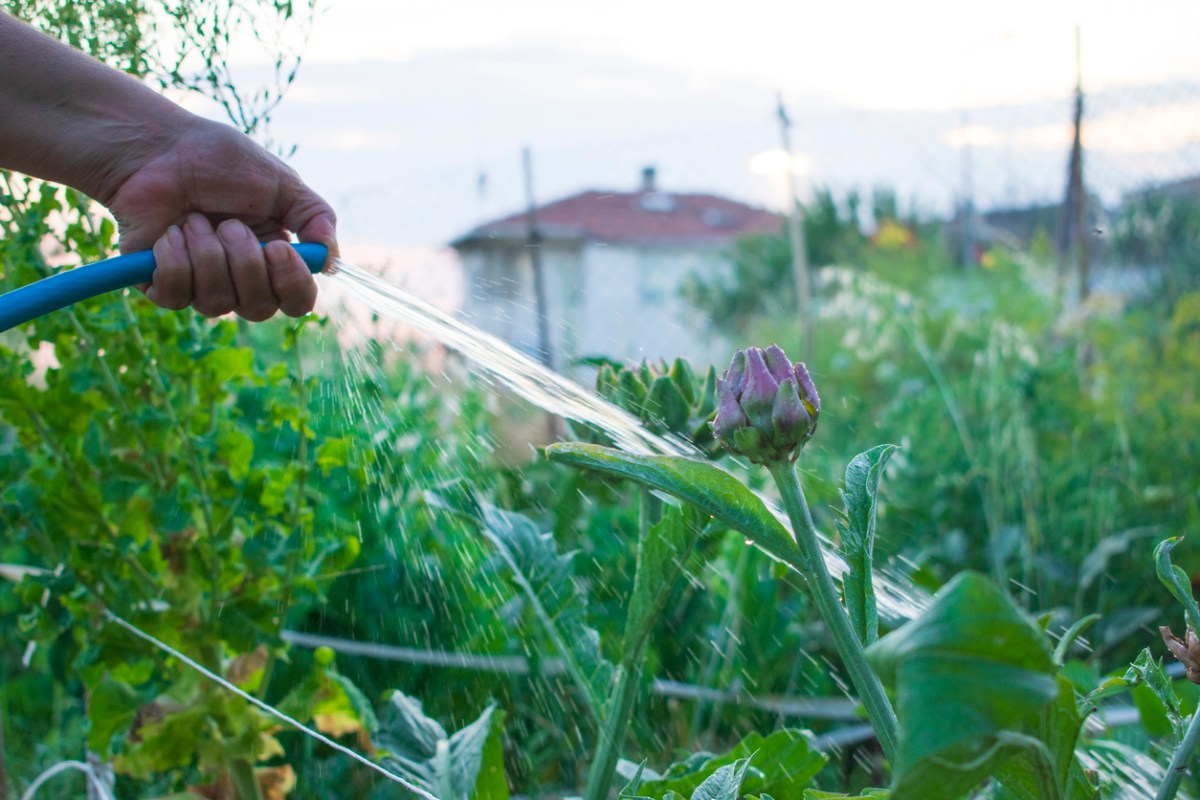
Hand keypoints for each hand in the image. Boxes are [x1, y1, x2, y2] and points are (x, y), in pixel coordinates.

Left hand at [105, 118, 336, 320]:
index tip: (279, 249)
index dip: (292, 285)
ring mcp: (200, 286)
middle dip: (244, 263)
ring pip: (216, 304)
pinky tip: (169, 233)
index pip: (297, 301)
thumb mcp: (282, 182)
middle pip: (259, 309)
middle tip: (228, 223)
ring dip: (206, 255)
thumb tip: (333, 260)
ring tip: (194, 219)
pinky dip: (174, 260)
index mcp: (274, 260)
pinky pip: (177, 296)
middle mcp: (240, 280)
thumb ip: (316, 218)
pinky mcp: (161, 286)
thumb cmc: (220, 161)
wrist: (158, 150)